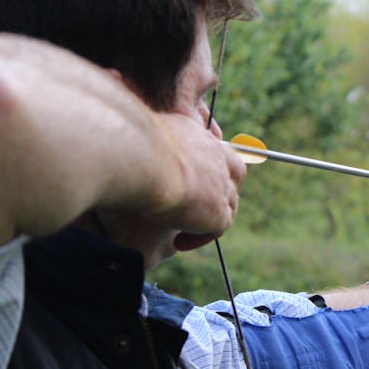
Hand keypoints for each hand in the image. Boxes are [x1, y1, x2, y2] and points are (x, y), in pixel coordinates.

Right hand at [148, 112, 245, 247]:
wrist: (142, 159)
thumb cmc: (134, 143)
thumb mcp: (150, 127)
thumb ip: (159, 131)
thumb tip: (150, 126)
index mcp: (201, 139)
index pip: (220, 150)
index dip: (212, 167)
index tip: (193, 182)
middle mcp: (218, 161)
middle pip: (234, 174)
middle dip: (220, 190)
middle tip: (196, 206)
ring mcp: (222, 188)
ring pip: (228, 205)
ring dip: (206, 219)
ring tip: (180, 230)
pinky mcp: (218, 214)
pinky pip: (218, 229)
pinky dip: (199, 237)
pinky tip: (178, 241)